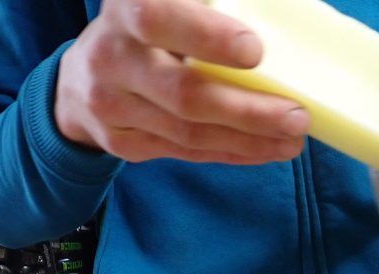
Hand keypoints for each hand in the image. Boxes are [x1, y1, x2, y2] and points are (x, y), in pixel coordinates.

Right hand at [54, 0, 309, 163]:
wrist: (80, 79)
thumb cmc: (147, 29)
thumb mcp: (167, 5)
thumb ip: (209, 6)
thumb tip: (287, 9)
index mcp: (124, 10)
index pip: (156, 19)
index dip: (206, 36)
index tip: (255, 51)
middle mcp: (110, 58)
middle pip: (183, 93)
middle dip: (247, 110)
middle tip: (298, 117)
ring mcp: (111, 107)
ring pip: (188, 132)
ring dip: (248, 139)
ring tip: (294, 139)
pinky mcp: (122, 143)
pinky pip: (185, 152)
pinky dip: (231, 152)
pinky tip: (266, 149)